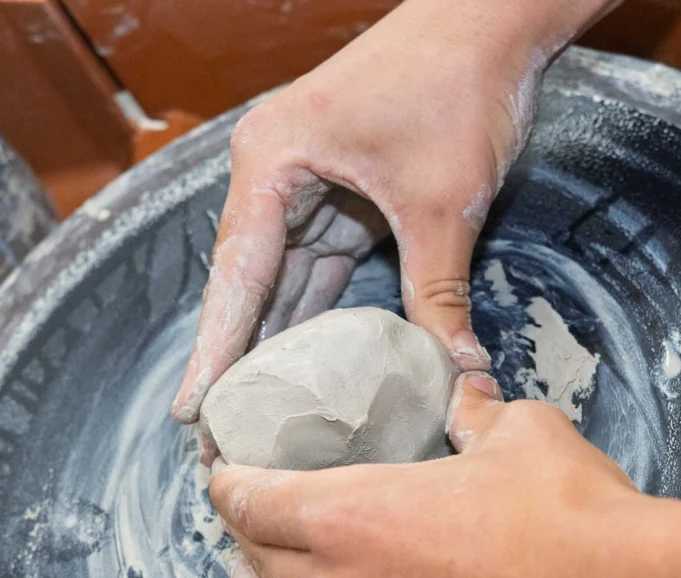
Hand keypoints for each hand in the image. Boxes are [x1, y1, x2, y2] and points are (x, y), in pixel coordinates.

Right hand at [169, 0, 601, 460]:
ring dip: (275, 344)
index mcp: (272, 164)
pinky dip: (316, 314)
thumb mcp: (443, 206)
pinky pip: (318, 266)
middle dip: (238, 360)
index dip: (215, 351)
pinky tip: (307, 368)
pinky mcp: (340, 193)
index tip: (191, 412)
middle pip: (247, 284)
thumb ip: (439, 295)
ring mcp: (305, 184)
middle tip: (220, 434)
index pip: (235, 276)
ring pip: (282, 281)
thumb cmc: (454, 86)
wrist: (489, 22)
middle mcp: (274, 174)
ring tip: (256, 416)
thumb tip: (457, 373)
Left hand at [202, 374, 680, 577]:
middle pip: (256, 561)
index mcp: (350, 510)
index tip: (226, 469)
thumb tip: (464, 399)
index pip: (251, 495)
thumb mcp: (519, 433)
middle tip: (258, 520)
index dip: (228, 478)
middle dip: (246, 536)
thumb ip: (473, 415)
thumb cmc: (571, 515)